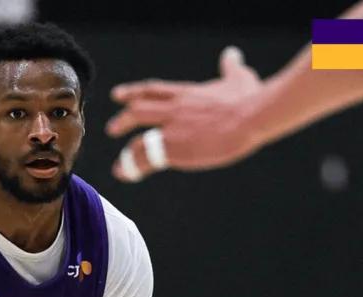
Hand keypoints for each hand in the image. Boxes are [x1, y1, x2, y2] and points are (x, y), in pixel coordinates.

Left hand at [106, 46, 262, 181]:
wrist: (250, 117)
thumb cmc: (248, 98)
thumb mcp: (238, 77)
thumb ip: (230, 68)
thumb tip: (232, 56)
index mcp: (186, 93)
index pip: (152, 90)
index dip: (133, 93)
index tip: (118, 95)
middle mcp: (174, 109)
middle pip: (138, 110)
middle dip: (123, 119)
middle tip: (111, 129)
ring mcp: (172, 129)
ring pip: (138, 139)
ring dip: (127, 155)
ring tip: (119, 167)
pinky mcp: (175, 149)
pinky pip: (147, 159)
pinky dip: (133, 168)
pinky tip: (127, 175)